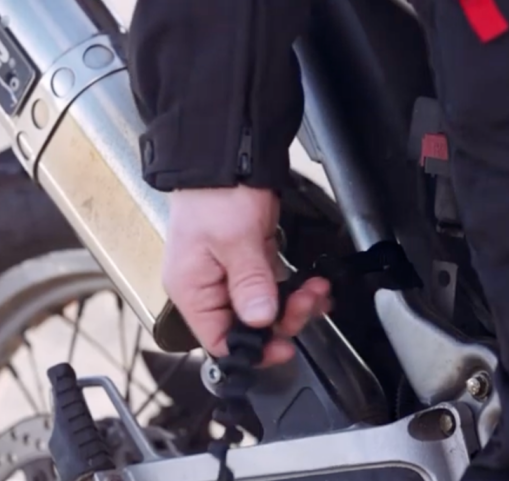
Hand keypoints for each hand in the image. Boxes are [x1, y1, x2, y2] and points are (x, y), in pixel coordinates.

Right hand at [163, 185, 330, 364]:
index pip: (219, 340)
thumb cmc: (216, 192)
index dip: (253, 349)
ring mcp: (229, 275)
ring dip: (295, 304)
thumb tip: (261, 319)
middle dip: (284, 319)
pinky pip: (272, 289)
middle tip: (308, 302)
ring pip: (265, 310)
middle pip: (248, 327)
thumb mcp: (235, 239)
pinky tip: (312, 285)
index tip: (284, 345)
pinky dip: (293, 289)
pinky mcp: (248, 263)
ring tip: (316, 290)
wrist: (227, 155)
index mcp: (192, 289)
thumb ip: (250, 282)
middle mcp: (208, 288)